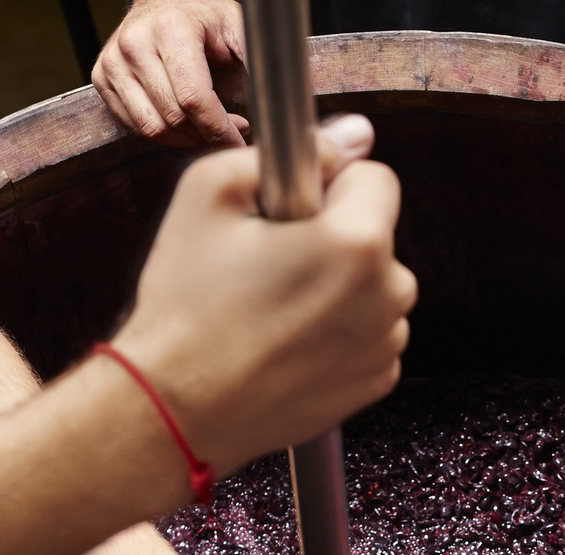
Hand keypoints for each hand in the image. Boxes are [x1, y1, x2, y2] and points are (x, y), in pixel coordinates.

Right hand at [93, 0, 250, 148]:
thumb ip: (257, 58)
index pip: (193, 98)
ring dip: (185, 140)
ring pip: (151, 128)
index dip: (219, 129)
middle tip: (229, 130)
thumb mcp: (237, 28)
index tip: (238, 140)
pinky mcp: (102, 78)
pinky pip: (133, 127)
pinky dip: (163, 135)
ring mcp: (113, 61)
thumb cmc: (203, 19)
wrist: (164, 5)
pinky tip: (183, 123)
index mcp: (170, 28)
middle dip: (206, 135)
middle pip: (173, 118)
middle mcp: (135, 43)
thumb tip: (291, 88)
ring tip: (207, 127)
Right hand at [111, 114, 416, 479]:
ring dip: (338, 286)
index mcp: (360, 241)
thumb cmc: (185, 303)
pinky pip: (368, 334)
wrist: (176, 408)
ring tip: (271, 307)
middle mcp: (389, 295)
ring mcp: (385, 344)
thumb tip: (348, 136)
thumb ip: (288, 149)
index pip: (375, 177)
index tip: (289, 207)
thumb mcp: (209, 191)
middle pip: (375, 235)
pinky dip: (338, 331)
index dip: (328, 183)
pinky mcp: (375, 383)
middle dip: (333, 237)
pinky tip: (286, 342)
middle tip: (268, 261)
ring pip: (374, 287)